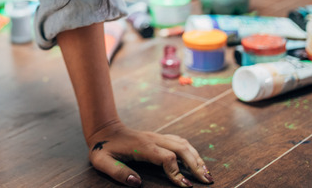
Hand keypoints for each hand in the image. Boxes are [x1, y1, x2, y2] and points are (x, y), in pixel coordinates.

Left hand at [87, 121, 212, 186]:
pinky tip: (196, 161)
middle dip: (196, 165)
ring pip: (183, 144)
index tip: (185, 186)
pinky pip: (179, 142)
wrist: (104, 128)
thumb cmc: (103, 147)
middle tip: (208, 180)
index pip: (167, 158)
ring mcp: (157, 137)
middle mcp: (154, 140)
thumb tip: (136, 183)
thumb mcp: (103, 161)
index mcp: (143, 147)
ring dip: (197, 157)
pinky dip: (190, 152)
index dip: (177, 172)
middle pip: (182, 149)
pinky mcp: (158, 138)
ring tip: (206, 173)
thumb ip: (118, 172)